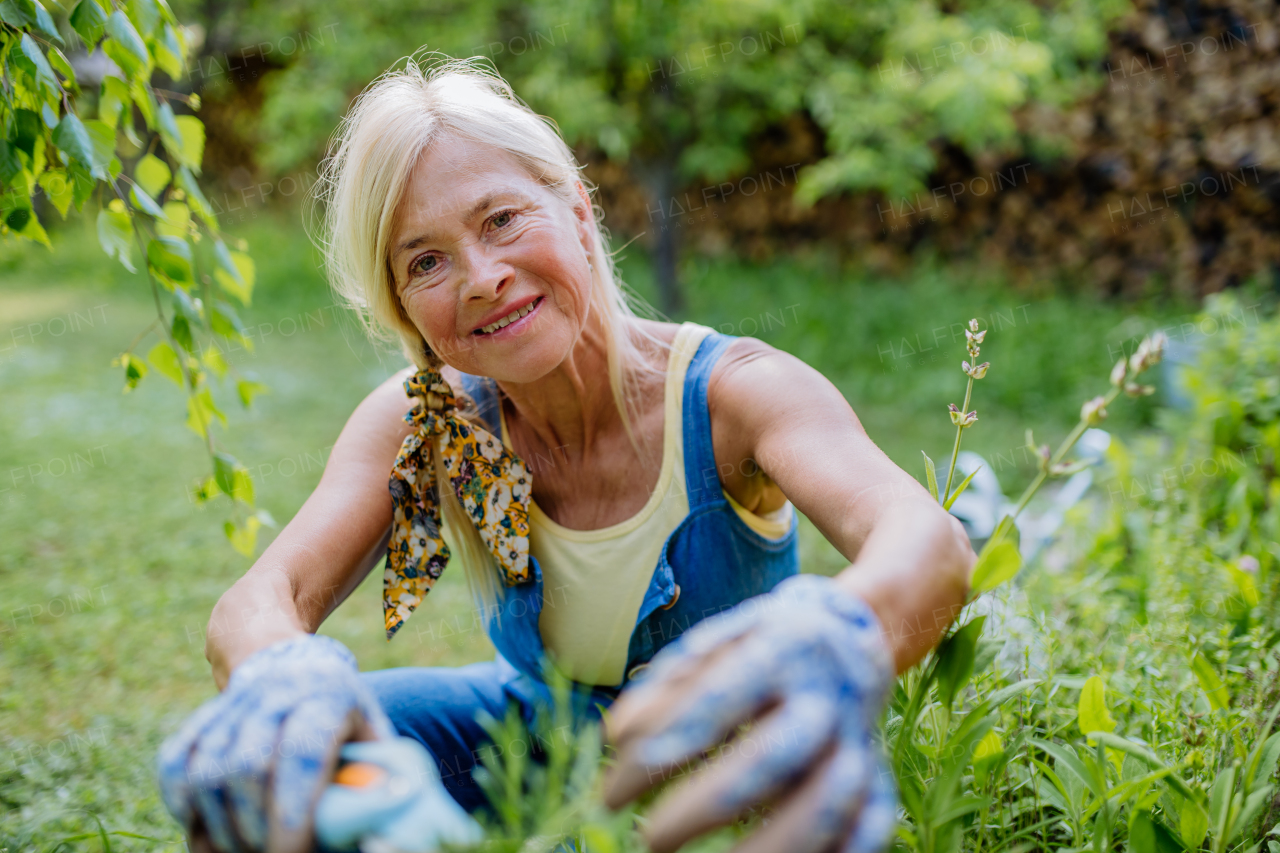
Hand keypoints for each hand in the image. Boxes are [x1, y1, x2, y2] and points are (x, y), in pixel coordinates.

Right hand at [156, 634, 394, 852]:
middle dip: (254, 828)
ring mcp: (232, 704)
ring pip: (208, 771)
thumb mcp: (369, 731)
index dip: (294, 811)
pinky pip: (176, 763)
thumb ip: (374, 776)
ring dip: (219, 827)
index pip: (303, 754)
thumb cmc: (340, 714)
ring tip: (240, 852)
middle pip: (249, 767)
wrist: (288, 663)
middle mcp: (275, 694)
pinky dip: (182, 804)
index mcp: (327, 695)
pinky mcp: (200, 719)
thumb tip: (380, 836)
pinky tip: (203, 832)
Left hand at [602, 574, 897, 852]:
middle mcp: (825, 697)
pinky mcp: (878, 782)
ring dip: (767, 849)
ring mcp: (857, 744)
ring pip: (824, 805)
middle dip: (706, 806)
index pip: (713, 705)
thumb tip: (617, 737)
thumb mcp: (713, 645)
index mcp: (780, 650)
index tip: (611, 794)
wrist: (850, 640)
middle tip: (650, 840)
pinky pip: (867, 832)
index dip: (659, 752)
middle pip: (773, 758)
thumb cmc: (761, 648)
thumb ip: (666, 687)